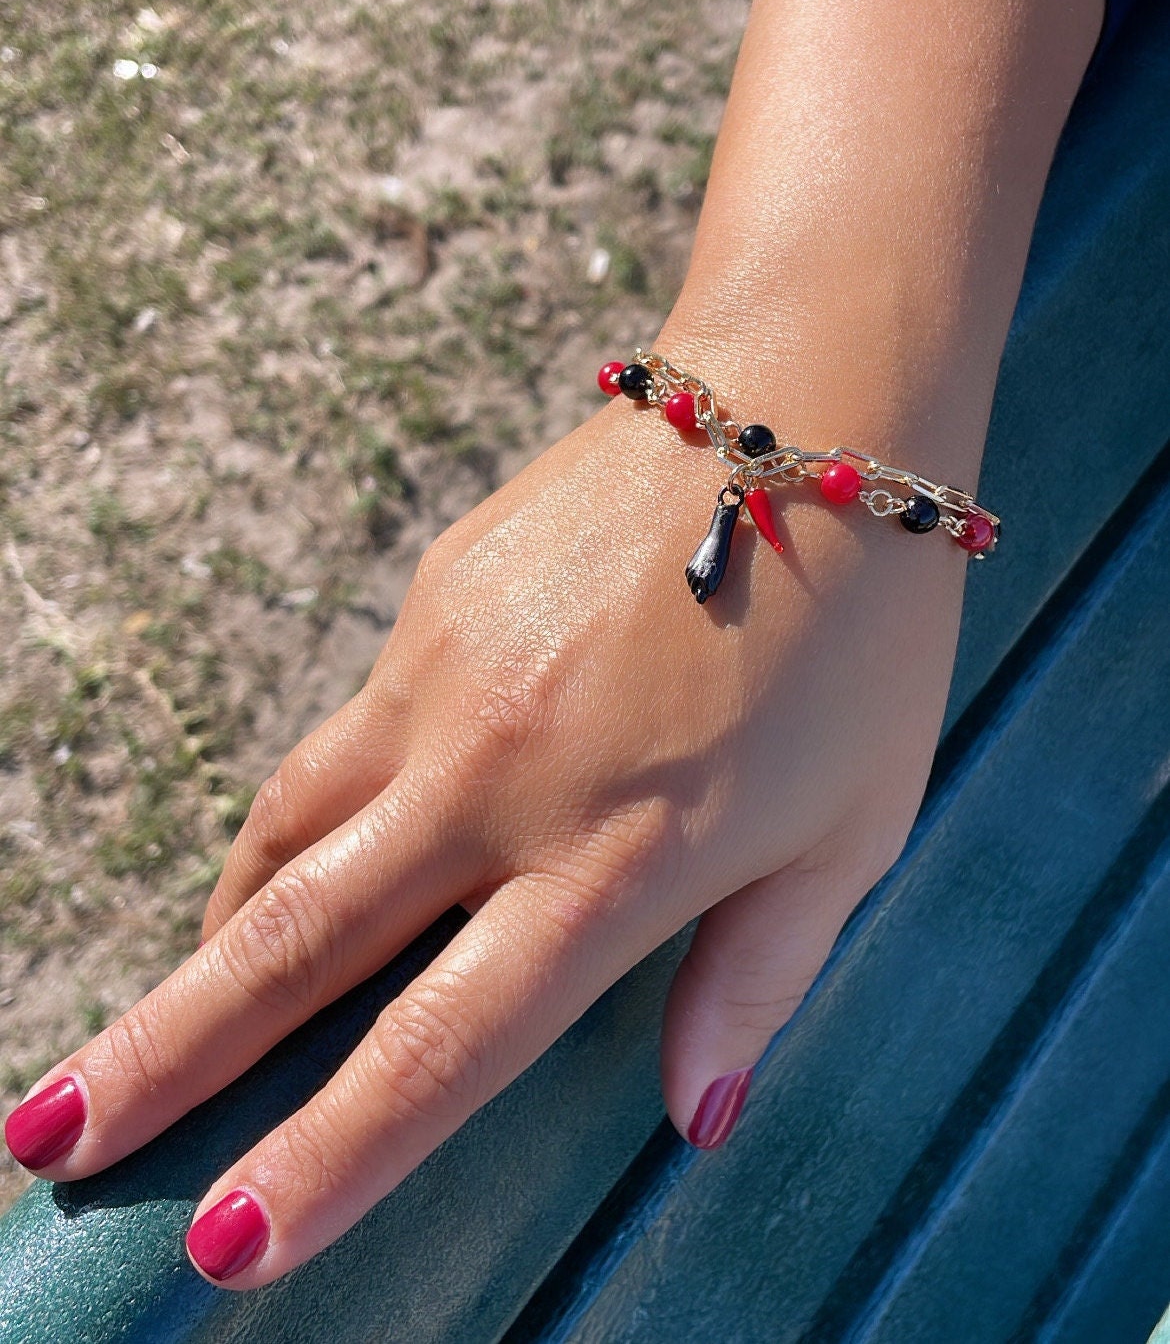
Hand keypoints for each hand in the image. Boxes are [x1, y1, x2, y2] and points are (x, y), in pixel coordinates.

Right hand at [1, 366, 969, 1287]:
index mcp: (615, 862)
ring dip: (213, 934)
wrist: (808, 404)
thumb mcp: (853, 828)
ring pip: (285, 832)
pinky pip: (341, 739)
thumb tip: (695, 1118)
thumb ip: (761, 976)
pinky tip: (313, 853)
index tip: (224, 1247)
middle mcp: (499, 779)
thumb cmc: (864, 632)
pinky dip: (304, 819)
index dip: (325, 1160)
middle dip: (160, 1055)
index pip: (438, 1048)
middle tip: (50, 1133)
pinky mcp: (430, 603)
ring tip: (172, 1007)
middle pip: (290, 945)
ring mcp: (446, 679)